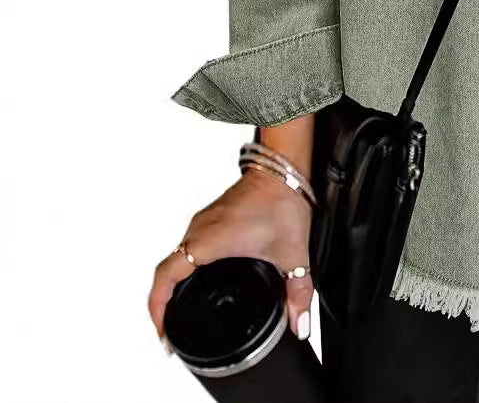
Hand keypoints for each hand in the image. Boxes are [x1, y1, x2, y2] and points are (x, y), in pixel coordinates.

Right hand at [147, 169, 314, 353]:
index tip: (164, 331)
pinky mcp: (212, 217)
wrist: (284, 167)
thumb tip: (299, 323)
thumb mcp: (293, 254)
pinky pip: (187, 246)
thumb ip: (299, 292)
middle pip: (166, 271)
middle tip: (170, 329)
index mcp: (209, 241)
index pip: (166, 277)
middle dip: (162, 303)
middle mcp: (199, 230)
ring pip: (176, 256)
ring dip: (173, 283)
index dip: (158, 308)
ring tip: (179, 309)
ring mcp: (204, 222)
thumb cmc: (282, 200)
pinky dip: (185, 267)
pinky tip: (199, 279)